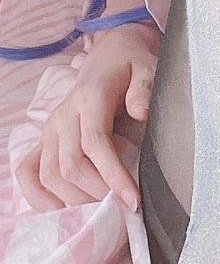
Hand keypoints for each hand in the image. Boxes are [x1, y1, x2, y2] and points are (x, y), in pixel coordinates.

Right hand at [15, 19, 159, 213]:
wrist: (112, 54)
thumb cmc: (133, 66)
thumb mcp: (147, 67)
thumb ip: (144, 88)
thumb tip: (141, 111)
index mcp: (90, 96)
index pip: (95, 142)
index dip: (113, 175)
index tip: (134, 201)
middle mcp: (63, 115)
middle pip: (71, 165)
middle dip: (100, 192)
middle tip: (126, 207)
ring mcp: (50, 129)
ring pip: (50, 174)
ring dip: (77, 199)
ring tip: (105, 208)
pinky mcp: (44, 140)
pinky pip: (28, 173)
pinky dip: (40, 197)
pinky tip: (64, 209)